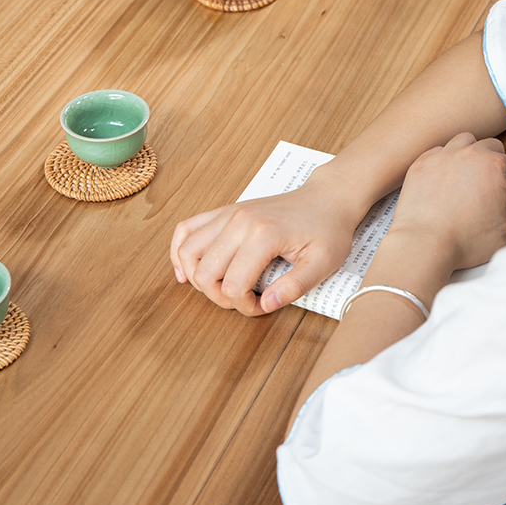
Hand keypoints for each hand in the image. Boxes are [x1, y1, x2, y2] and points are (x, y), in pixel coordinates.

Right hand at [170, 169, 364, 315]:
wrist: (327, 198)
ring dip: (196, 278)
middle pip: (205, 273)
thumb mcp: (323, 263)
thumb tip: (267, 305)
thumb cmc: (327, 229)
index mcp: (263, 235)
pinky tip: (187, 270)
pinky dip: (179, 251)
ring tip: (219, 288)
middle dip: (220, 297)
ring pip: (188, 252)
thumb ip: (295, 286)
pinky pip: (185, 229)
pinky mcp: (223, 212)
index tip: (263, 306)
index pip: (233, 285)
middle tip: (244, 299)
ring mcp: (227, 214)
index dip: (244, 306)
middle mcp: (239, 222)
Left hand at [389, 133, 505, 270]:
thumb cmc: (464, 241)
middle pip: (492, 147)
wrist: (424, 243)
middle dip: (495, 163)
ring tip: (467, 175)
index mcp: (496, 167)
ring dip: (470, 153)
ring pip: (464, 141)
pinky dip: (444, 160)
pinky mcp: (422, 164)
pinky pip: (437, 151)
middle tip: (490, 185)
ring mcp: (443, 156)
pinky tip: (444, 178)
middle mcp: (470, 155)